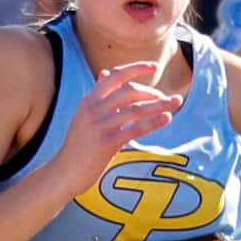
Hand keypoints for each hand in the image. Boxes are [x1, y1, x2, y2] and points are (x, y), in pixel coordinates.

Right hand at [52, 63, 180, 182]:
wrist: (64, 173)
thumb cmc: (77, 145)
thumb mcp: (84, 115)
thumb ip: (97, 95)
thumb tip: (106, 72)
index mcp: (89, 101)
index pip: (115, 76)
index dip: (136, 68)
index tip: (155, 67)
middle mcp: (94, 110)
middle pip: (129, 91)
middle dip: (152, 92)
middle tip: (167, 98)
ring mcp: (100, 126)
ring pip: (136, 109)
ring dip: (160, 104)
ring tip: (177, 102)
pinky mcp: (107, 143)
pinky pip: (136, 129)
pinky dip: (154, 122)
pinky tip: (167, 118)